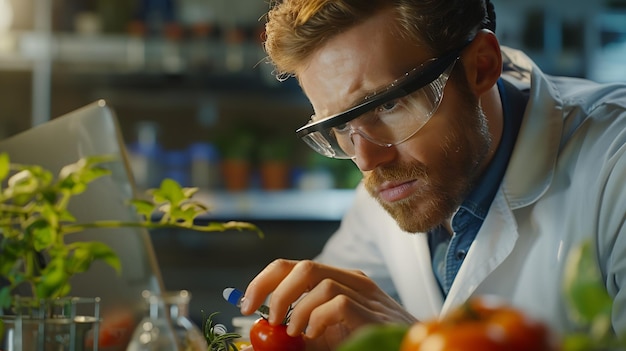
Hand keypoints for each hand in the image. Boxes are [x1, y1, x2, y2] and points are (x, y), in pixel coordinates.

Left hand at [240, 259, 417, 350]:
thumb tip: (252, 341)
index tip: (245, 304)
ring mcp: (366, 296)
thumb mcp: (320, 341)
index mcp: (337, 282)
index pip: (294, 266)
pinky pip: (338, 302)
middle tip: (266, 318)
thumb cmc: (362, 346)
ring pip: (319, 281)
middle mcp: (352, 282)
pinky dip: (317, 318)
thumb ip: (290, 338)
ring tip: (292, 333)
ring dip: (296, 308)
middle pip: (304, 266)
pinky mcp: (373, 314)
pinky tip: (314, 334)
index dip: (264, 280)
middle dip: (274, 289)